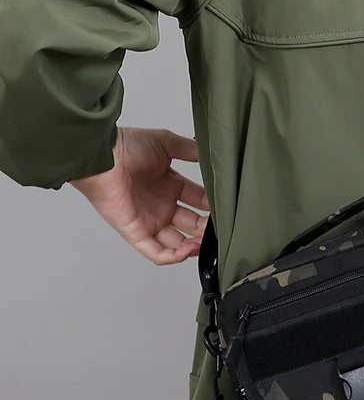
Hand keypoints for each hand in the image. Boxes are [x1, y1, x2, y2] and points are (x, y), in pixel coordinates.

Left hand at [71, 127, 209, 264]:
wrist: (103, 156)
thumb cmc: (127, 147)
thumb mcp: (167, 144)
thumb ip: (192, 150)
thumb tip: (213, 158)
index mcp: (170, 185)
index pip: (199, 202)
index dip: (212, 206)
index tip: (225, 207)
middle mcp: (162, 205)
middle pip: (192, 225)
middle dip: (207, 228)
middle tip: (220, 227)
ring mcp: (149, 220)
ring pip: (178, 243)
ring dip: (196, 245)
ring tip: (208, 240)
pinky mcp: (136, 232)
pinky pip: (157, 253)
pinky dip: (175, 256)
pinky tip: (190, 248)